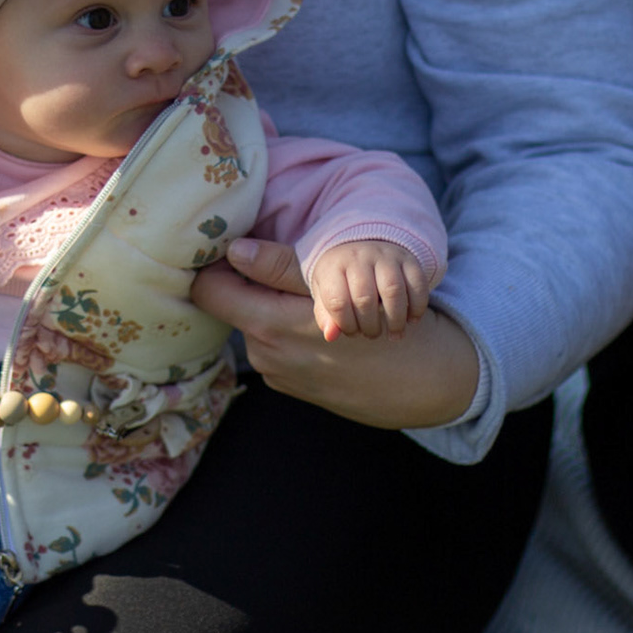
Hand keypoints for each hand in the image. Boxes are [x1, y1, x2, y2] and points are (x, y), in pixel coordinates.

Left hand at [192, 238, 478, 428]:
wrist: (423, 385)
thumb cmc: (382, 331)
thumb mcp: (331, 289)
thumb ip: (278, 268)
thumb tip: (233, 249)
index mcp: (267, 327)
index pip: (209, 291)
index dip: (214, 265)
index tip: (228, 247)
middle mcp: (264, 355)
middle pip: (233, 305)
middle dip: (250, 283)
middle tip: (287, 266)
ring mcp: (277, 374)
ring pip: (256, 322)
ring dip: (273, 305)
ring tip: (315, 298)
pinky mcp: (291, 385)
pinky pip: (275, 345)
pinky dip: (289, 329)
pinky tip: (322, 326)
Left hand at [309, 239, 432, 340]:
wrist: (361, 247)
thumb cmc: (341, 280)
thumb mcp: (325, 294)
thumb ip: (325, 316)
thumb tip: (330, 335)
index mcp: (333, 267)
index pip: (337, 302)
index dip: (346, 325)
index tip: (352, 332)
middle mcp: (359, 257)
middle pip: (365, 298)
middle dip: (370, 326)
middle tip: (372, 334)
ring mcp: (385, 256)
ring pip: (393, 291)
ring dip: (395, 320)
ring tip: (394, 334)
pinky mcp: (408, 259)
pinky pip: (417, 284)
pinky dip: (417, 307)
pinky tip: (411, 320)